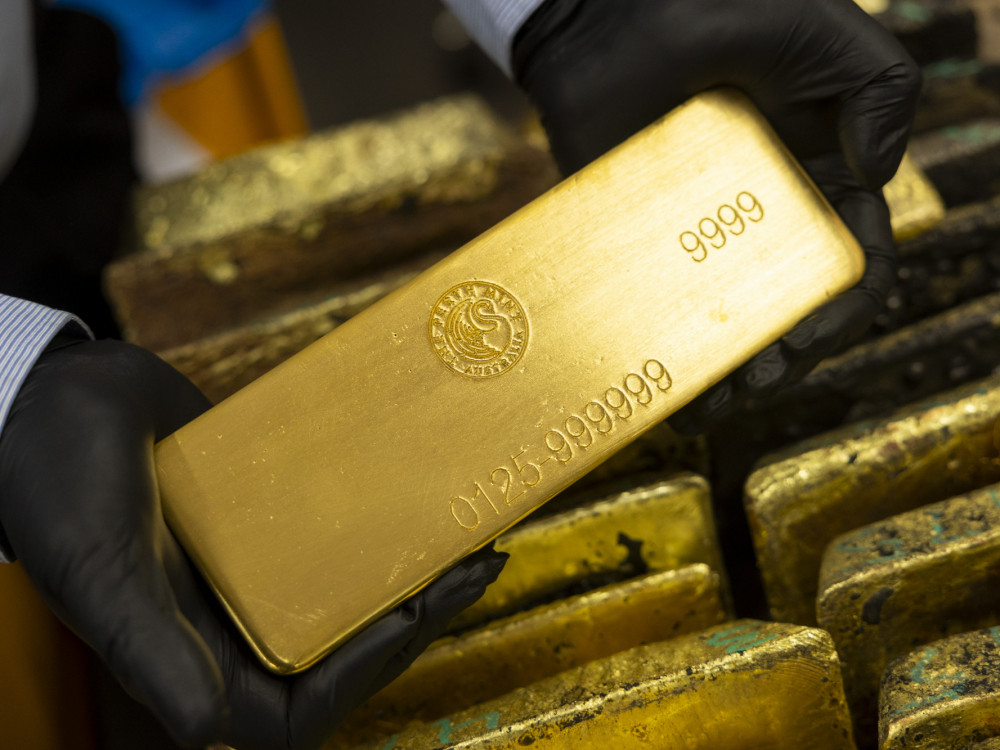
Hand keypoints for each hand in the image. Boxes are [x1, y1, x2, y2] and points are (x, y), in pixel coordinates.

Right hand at [0, 336, 506, 748]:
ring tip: (468, 528)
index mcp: (195, 658)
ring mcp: (253, 565)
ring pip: (347, 582)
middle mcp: (231, 621)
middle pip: (344, 640)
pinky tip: (417, 484)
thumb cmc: (53, 482)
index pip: (302, 705)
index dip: (368, 670)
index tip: (420, 611)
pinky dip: (376, 514)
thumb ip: (148, 646)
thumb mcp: (101, 567)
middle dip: (416, 611)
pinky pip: (331, 525)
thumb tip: (205, 731)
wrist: (54, 392)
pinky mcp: (264, 512)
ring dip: (411, 563)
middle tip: (478, 562)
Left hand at [514, 0, 919, 430]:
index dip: (843, 312)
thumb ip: (881, 92)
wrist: (611, 11)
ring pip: (724, 322)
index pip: (855, 263)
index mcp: (822, 179)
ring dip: (723, 374)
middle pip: (789, 311)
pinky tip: (654, 386)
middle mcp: (764, 217)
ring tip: (706, 407)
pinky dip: (658, 352)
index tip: (806, 340)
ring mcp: (697, 234)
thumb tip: (877, 177)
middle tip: (753, 386)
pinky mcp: (639, 240)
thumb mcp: (827, 33)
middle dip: (781, 361)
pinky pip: (652, 306)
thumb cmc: (722, 7)